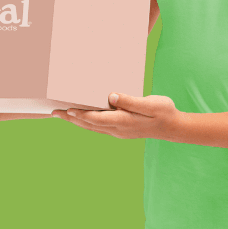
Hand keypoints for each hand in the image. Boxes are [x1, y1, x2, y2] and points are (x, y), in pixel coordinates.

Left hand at [52, 94, 181, 140]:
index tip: (66, 109)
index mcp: (124, 121)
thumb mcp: (151, 104)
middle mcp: (118, 129)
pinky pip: (100, 127)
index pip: (96, 119)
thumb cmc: (164, 112)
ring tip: (63, 115)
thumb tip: (111, 96)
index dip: (80, 114)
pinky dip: (88, 122)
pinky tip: (84, 118)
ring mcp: (119, 132)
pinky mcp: (121, 131)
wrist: (173, 127)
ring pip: (93, 127)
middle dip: (72, 119)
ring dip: (77, 122)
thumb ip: (131, 101)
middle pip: (89, 125)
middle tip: (54, 112)